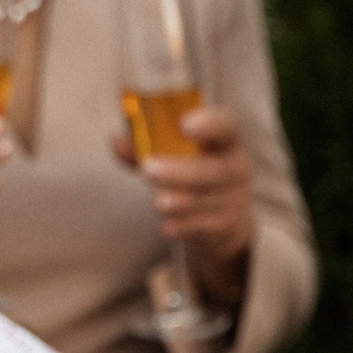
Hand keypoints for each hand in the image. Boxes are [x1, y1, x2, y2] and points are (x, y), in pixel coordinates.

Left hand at [112, 104, 253, 310]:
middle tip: (148, 170)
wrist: (225, 220)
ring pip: (204, 200)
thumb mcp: (175, 156)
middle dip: (180, 171)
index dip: (208, 124)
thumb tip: (117, 141)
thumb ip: (145, 147)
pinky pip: (203, 226)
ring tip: (159, 203)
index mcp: (225, 141)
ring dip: (180, 202)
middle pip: (211, 169)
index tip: (184, 124)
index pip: (225, 126)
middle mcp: (235, 167)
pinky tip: (167, 228)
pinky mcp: (226, 225)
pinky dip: (183, 227)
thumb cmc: (194, 173)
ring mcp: (234, 198)